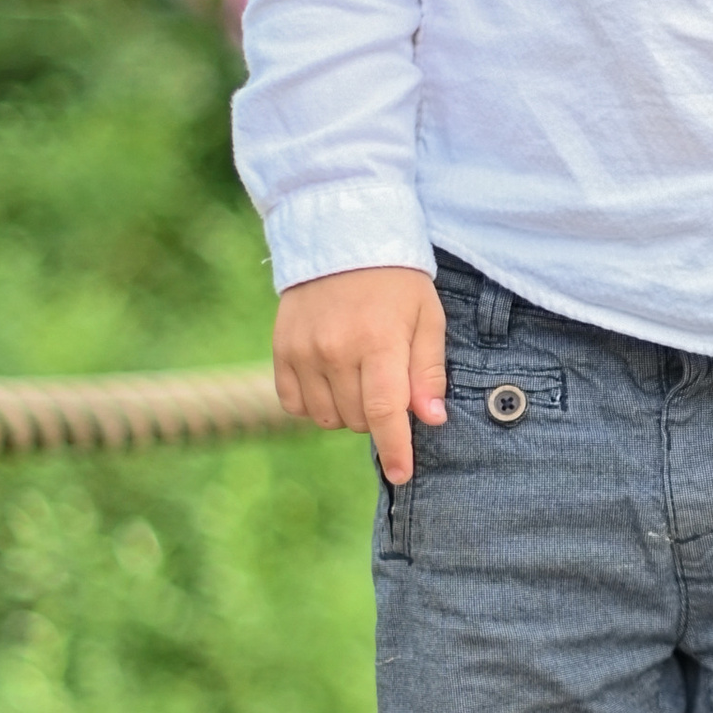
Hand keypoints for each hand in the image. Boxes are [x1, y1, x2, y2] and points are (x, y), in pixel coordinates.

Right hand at [273, 264, 446, 484]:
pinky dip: (315, 404)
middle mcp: (335, 350)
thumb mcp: (427, 319)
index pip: (385, 411)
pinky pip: (295, 404)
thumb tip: (431, 420)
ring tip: (359, 379)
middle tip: (387, 384)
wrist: (342, 237)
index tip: (401, 475)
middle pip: (357, 419)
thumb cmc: (397, 283)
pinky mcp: (281, 350)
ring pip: (326, 418)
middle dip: (377, 416)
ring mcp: (303, 351)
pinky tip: (331, 382)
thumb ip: (428, 371)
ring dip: (347, 412)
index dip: (395, 448)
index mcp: (379, 342)